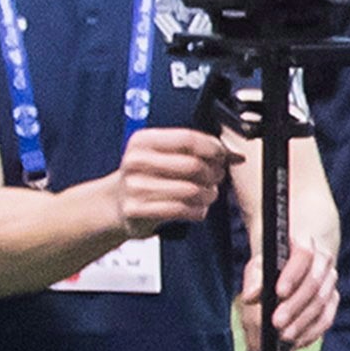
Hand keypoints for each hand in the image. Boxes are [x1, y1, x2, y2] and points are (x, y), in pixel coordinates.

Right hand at [105, 124, 231, 234]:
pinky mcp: (137, 210)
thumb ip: (195, 151)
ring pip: (191, 190)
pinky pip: (181, 210)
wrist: (116, 203)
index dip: (212, 148)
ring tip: (208, 194)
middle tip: (217, 178)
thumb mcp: (162, 155)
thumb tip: (233, 155)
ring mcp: (135, 186)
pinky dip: (198, 210)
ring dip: (208, 194)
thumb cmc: (146, 177)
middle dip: (213, 174)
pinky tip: (197, 208)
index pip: (187, 139)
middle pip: (193, 165)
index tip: (223, 155)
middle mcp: (136, 161)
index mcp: (143, 141)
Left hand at [254, 227, 338, 347]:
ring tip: (284, 336)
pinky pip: (326, 318)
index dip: (293, 274)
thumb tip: (250, 296)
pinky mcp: (332, 300)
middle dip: (295, 305)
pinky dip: (312, 332)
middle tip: (277, 323)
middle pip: (314, 283)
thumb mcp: (259, 264)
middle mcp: (323, 261)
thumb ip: (254, 278)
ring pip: (322, 302)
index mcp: (304, 245)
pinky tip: (297, 341)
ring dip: (302, 322)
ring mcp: (330, 281)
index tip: (279, 292)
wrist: (293, 264)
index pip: (304, 254)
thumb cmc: (273, 264)